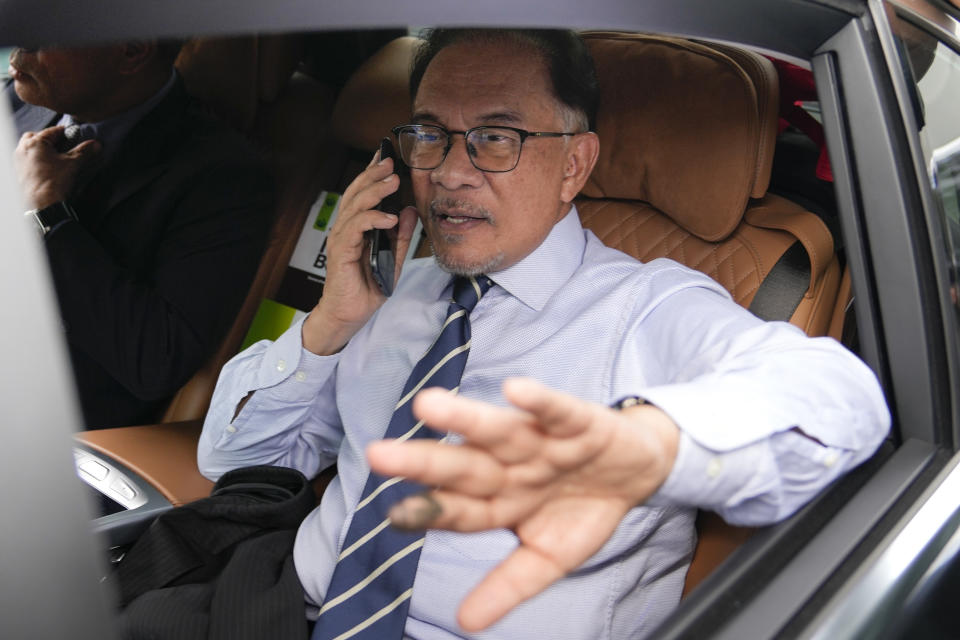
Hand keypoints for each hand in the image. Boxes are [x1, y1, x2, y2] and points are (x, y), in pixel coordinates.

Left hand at [15, 126, 100, 208]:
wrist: (42, 203)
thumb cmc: (53, 182)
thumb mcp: (73, 163)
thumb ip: (84, 151)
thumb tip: (96, 144)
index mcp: (35, 142)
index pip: (53, 131)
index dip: (66, 133)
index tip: (75, 136)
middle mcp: (23, 149)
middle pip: (36, 137)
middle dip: (49, 139)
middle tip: (62, 145)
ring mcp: (19, 160)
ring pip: (29, 148)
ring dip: (40, 149)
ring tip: (54, 156)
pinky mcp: (19, 171)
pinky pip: (26, 159)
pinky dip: (35, 159)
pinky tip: (46, 167)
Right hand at [302, 150, 417, 354]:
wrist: (349, 314)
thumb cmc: (367, 288)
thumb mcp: (393, 259)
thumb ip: (401, 236)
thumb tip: (412, 211)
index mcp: (356, 227)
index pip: (362, 194)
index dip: (372, 174)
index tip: (387, 157)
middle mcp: (345, 229)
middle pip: (356, 192)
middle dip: (373, 175)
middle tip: (390, 161)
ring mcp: (341, 239)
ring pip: (355, 206)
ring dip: (374, 192)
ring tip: (392, 182)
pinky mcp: (341, 252)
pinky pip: (355, 229)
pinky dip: (372, 219)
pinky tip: (389, 217)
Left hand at [366, 378, 679, 631]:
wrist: (637, 472)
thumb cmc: (582, 510)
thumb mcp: (549, 557)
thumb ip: (508, 586)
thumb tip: (464, 623)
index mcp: (499, 501)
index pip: (458, 508)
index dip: (429, 512)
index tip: (393, 515)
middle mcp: (510, 467)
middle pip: (465, 465)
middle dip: (425, 462)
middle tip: (379, 455)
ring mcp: (541, 442)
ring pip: (500, 431)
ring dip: (467, 419)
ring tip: (429, 406)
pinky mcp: (578, 421)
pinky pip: (558, 410)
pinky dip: (540, 400)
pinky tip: (515, 389)